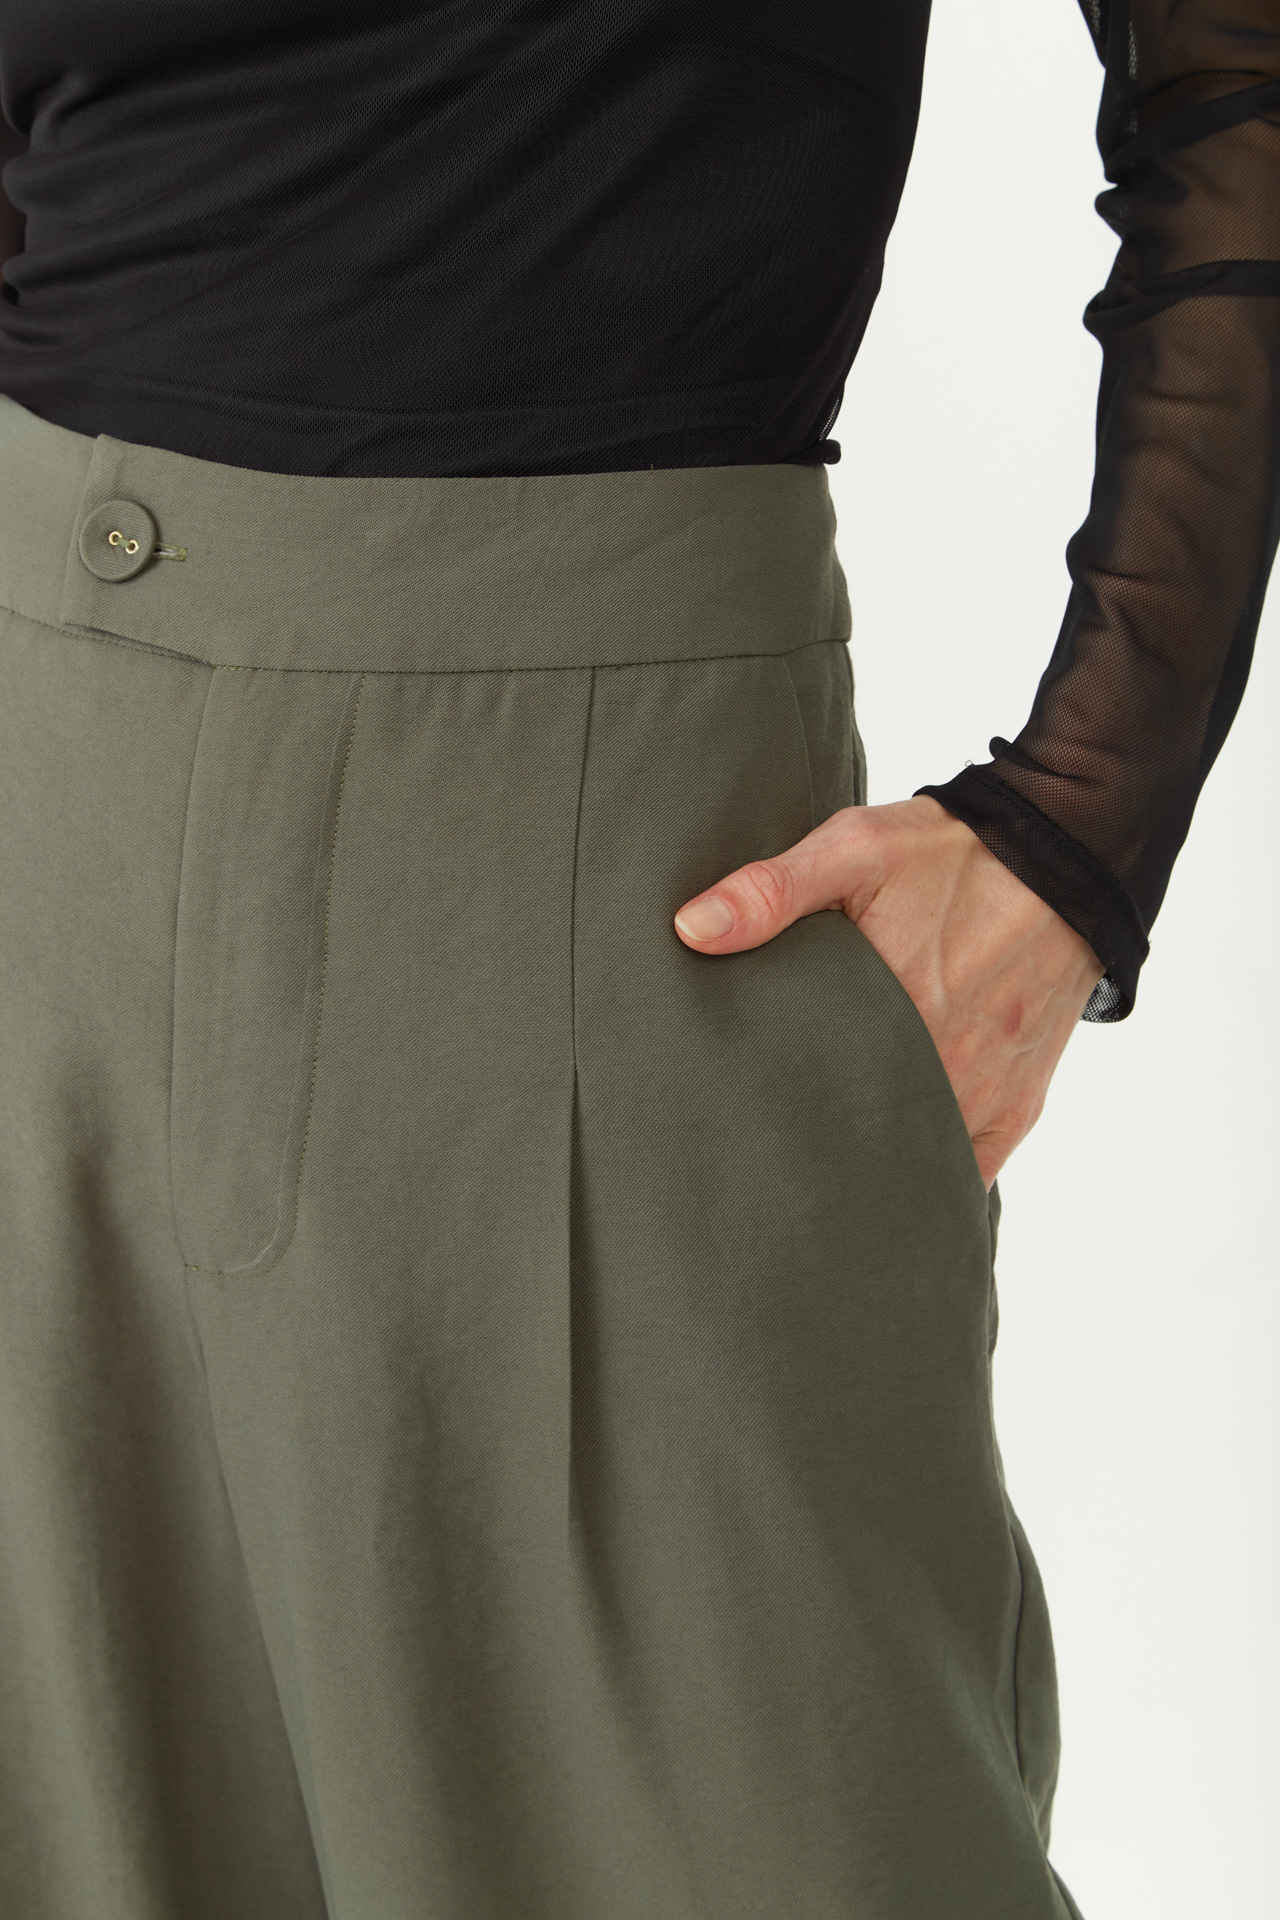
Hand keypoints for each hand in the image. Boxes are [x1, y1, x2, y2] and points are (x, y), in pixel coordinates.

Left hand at [673, 795, 1103, 1189]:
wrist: (1066, 855)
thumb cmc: (954, 853)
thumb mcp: (854, 849)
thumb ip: (771, 890)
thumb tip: (691, 930)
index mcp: (895, 1012)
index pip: (809, 1093)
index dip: (769, 1113)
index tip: (733, 1119)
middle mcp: (945, 1065)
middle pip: (862, 1138)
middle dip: (815, 1150)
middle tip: (764, 1155)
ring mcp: (986, 1092)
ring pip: (915, 1162)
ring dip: (872, 1166)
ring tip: (820, 1177)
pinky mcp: (1019, 1102)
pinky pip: (973, 1170)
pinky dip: (934, 1175)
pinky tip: (893, 1182)